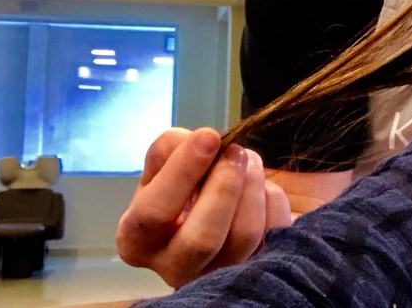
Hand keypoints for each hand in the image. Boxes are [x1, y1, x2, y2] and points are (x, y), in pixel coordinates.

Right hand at [116, 128, 291, 287]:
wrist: (213, 208)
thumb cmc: (180, 188)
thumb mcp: (163, 165)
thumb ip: (172, 148)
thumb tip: (203, 141)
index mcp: (137, 241)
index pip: (154, 214)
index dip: (183, 172)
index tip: (209, 137)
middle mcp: (174, 269)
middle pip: (202, 238)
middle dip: (225, 186)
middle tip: (236, 151)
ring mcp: (218, 274)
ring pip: (243, 235)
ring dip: (253, 186)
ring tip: (248, 160)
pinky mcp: (256, 267)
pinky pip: (274, 232)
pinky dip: (272, 199)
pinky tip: (260, 186)